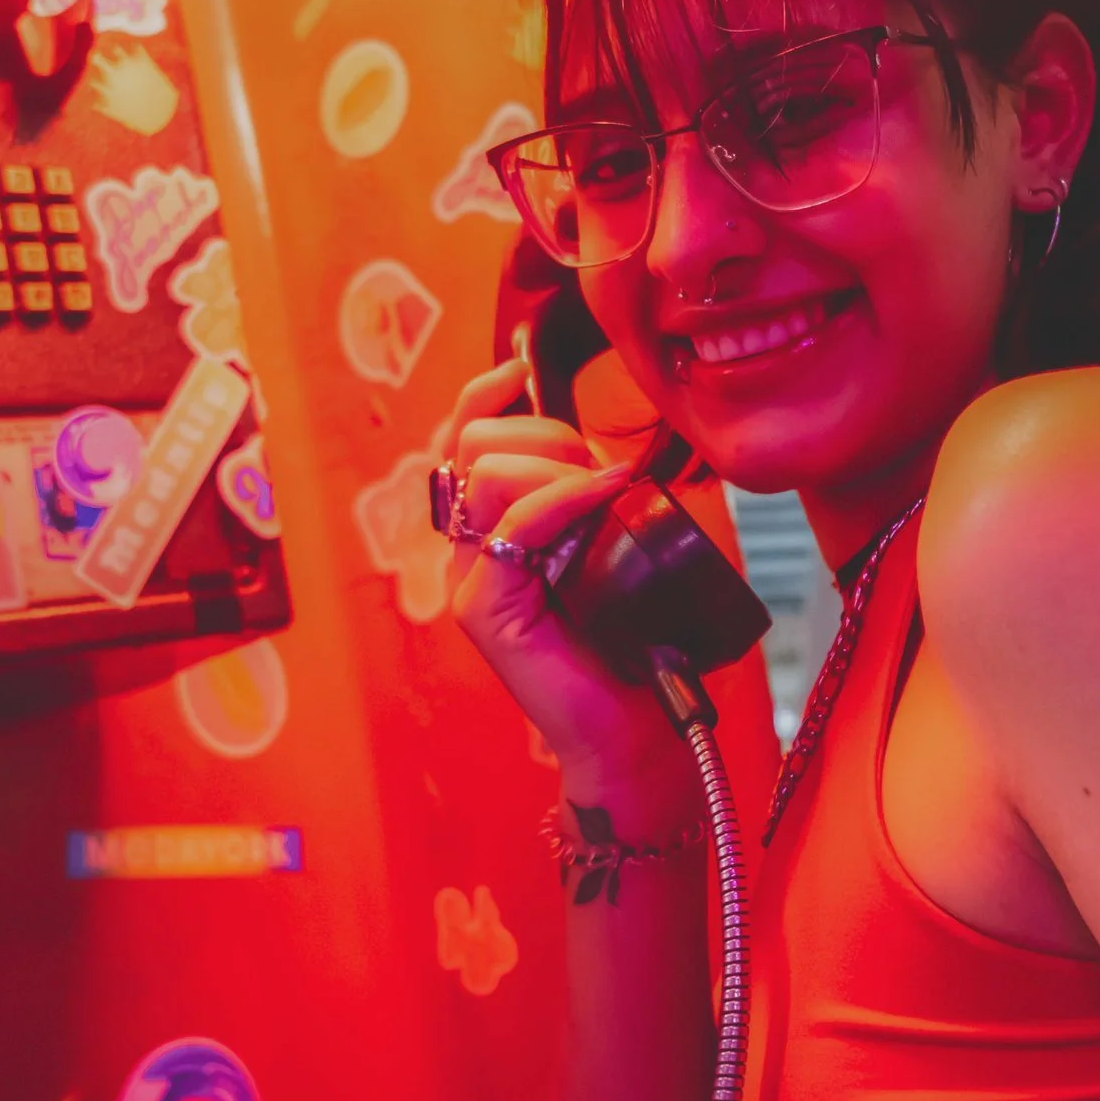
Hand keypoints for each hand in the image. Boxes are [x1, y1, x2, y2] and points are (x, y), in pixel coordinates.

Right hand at [442, 358, 691, 798]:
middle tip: (599, 472)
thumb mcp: (612, 545)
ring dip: (556, 465)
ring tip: (605, 493)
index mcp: (492, 528)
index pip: (463, 438)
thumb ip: (590, 497)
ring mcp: (470, 579)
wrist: (636, 729)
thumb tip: (605, 447)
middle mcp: (469, 550)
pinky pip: (514, 526)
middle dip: (545, 434)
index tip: (523, 372)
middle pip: (473, 442)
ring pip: (487, 474)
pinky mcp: (483, 609)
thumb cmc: (633, 640)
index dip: (485, 395)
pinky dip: (563, 496)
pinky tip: (603, 493)